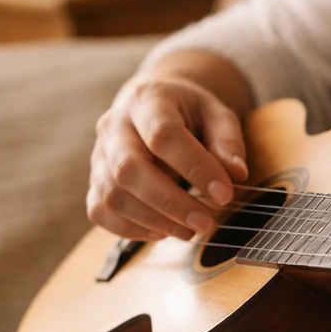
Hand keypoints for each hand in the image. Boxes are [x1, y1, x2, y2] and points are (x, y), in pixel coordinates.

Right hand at [88, 75, 248, 241]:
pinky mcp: (94, 181)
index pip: (163, 135)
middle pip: (129, 168)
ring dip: (153, 220)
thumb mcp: (216, 113)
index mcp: (146, 99)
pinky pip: (101, 211)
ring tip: (190, 231)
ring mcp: (99, 154)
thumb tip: (235, 175)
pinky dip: (130, 228)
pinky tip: (163, 231)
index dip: (195, 167)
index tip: (224, 193)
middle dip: (170, 202)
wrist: (151, 105)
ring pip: (113, 195)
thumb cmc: (187, 112)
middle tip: (206, 222)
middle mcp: (114, 125)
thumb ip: (227, 141)